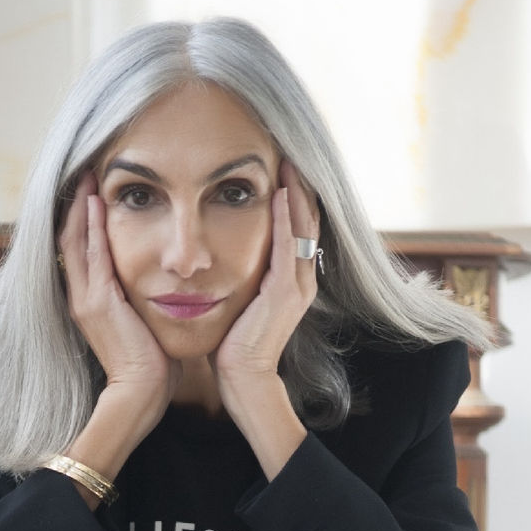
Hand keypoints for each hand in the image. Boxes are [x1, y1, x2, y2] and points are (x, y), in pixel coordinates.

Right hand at [56, 169, 182, 427]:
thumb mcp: (143, 321)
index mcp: (91, 300)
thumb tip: (160, 280)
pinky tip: (95, 201)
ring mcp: (86, 298)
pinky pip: (91, 255)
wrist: (141, 392)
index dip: (83, 218)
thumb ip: (142, 298)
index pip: (81, 250)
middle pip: (70, 238)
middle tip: (87, 171)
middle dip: (77, 203)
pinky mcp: (98, 302)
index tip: (95, 190)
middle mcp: (81, 296)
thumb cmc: (151, 362)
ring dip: (81, 206)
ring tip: (88, 175)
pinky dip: (90, 226)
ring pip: (75, 240)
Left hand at [210, 157, 320, 401]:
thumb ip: (242, 276)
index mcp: (292, 280)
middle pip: (307, 219)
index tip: (279, 165)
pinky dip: (283, 216)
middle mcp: (301, 279)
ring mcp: (297, 286)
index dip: (292, 195)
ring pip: (303, 225)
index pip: (297, 227)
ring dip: (295, 190)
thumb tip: (222, 255)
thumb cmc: (234, 347)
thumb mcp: (240, 302)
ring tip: (285, 159)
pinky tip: (277, 191)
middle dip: (299, 184)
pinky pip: (287, 245)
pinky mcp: (284, 293)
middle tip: (285, 149)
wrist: (243, 381)